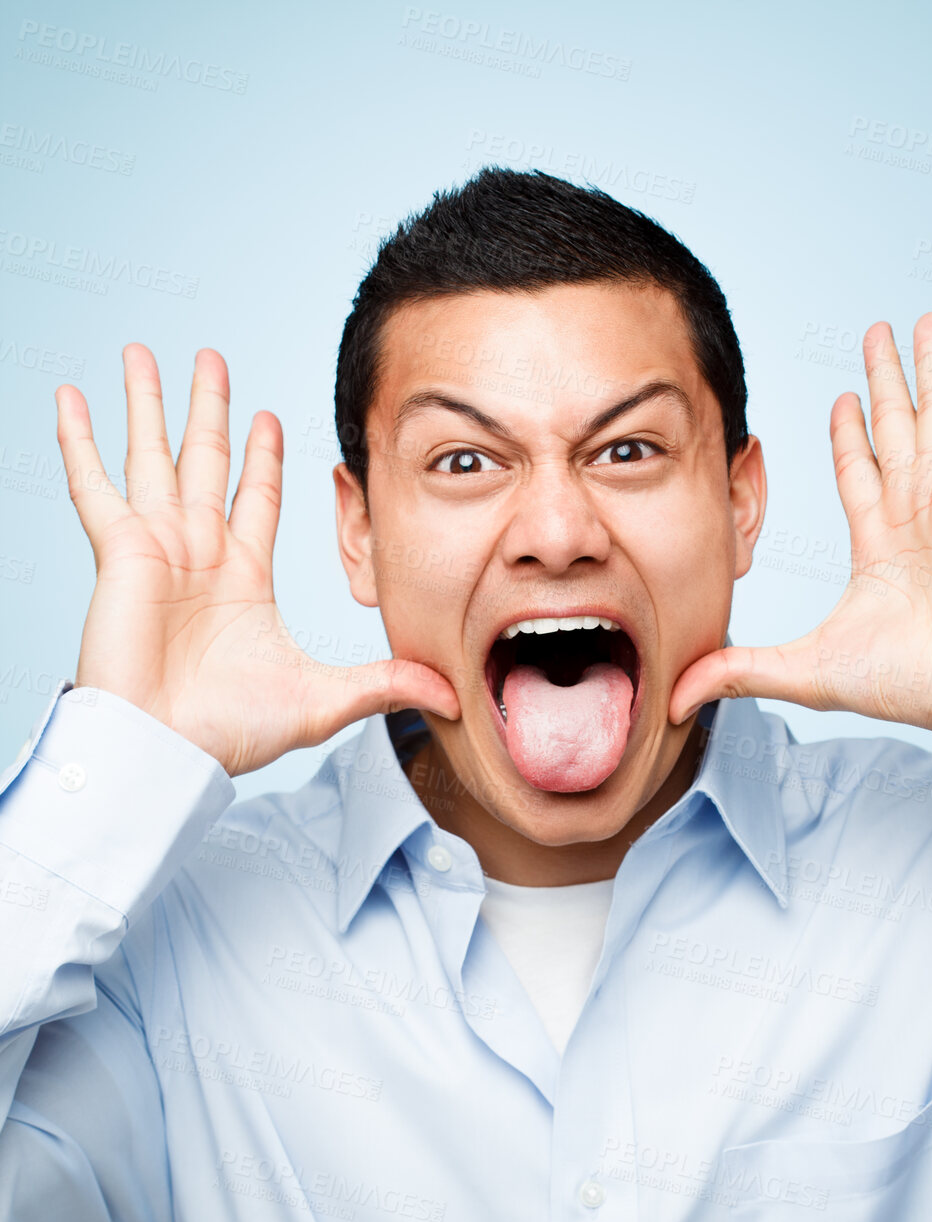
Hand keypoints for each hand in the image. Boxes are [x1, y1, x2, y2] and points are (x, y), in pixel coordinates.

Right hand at [57, 345, 459, 776]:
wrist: (169, 750)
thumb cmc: (231, 733)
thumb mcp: (326, 701)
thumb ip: (386, 685)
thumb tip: (451, 694)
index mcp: (243, 579)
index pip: (255, 499)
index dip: (261, 457)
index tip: (268, 416)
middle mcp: (199, 554)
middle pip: (205, 460)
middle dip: (208, 409)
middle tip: (211, 358)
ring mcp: (158, 548)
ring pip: (153, 456)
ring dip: (148, 404)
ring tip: (143, 351)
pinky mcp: (122, 552)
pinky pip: (96, 486)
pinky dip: (81, 440)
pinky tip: (71, 396)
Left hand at [670, 313, 931, 742]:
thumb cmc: (903, 683)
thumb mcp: (800, 671)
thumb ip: (738, 672)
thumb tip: (677, 700)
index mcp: (881, 546)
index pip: (859, 472)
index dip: (849, 434)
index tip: (842, 397)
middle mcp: (915, 513)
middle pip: (894, 429)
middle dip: (885, 381)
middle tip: (878, 333)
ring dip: (930, 366)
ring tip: (922, 320)